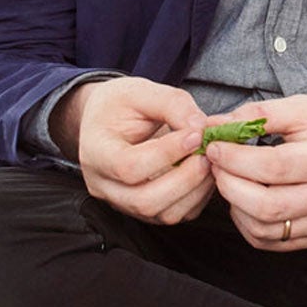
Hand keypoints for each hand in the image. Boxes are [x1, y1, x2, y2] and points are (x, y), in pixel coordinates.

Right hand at [58, 77, 212, 224]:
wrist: (109, 119)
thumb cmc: (121, 105)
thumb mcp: (142, 91)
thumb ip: (172, 104)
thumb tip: (200, 126)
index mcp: (96, 153)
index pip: (128, 167)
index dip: (167, 153)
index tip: (195, 134)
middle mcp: (104, 185)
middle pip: (145, 200)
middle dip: (186, 177)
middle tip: (208, 151)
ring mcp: (124, 202)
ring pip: (163, 214)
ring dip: (195, 189)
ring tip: (209, 159)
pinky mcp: (145, 210)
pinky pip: (176, 215)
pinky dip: (198, 197)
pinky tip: (205, 172)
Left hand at [204, 95, 306, 250]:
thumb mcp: (303, 108)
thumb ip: (258, 114)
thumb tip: (215, 124)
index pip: (273, 168)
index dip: (236, 159)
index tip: (215, 146)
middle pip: (266, 205)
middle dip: (229, 185)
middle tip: (216, 165)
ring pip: (265, 229)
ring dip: (235, 207)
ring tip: (230, 181)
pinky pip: (273, 242)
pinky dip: (248, 225)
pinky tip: (244, 203)